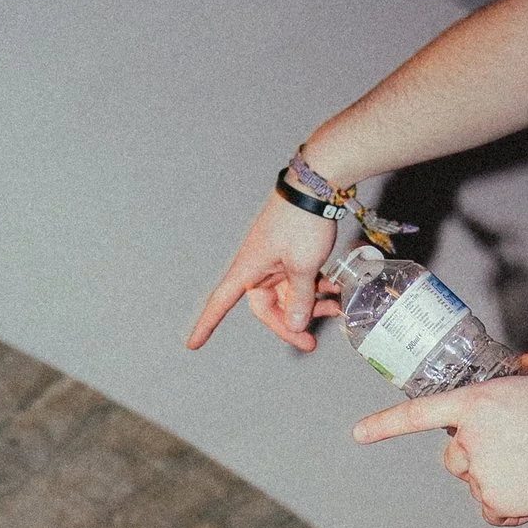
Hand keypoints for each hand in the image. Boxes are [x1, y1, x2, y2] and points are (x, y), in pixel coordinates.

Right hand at [185, 179, 342, 353]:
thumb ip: (299, 299)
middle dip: (292, 324)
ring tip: (333, 308)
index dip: (206, 324)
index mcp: (248, 269)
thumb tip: (295, 325)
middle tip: (310, 342)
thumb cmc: (301, 220)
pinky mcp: (292, 253)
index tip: (194, 343)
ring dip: (310, 305)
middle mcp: (258, 267)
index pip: (221, 302)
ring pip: (289, 295)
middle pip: (268, 308)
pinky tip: (334, 290)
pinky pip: (300, 280)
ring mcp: (276, 260)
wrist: (318, 184)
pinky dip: (316, 288)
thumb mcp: (302, 266)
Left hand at [352, 347, 527, 526]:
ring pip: (474, 483)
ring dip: (495, 480)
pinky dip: (507, 508)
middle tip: (511, 449)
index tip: (358, 435)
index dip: (384, 425)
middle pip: (453, 457)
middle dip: (474, 456)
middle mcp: (470, 440)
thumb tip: (524, 366)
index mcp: (476, 403)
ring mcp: (480, 473)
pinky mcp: (495, 501)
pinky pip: (491, 511)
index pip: (418, 414)